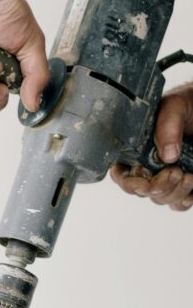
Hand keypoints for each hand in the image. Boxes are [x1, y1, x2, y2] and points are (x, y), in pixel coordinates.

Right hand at [110, 85, 192, 211]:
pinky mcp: (183, 185)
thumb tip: (167, 155)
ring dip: (175, 192)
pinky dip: (184, 200)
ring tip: (190, 175)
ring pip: (161, 199)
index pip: (121, 174)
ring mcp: (165, 176)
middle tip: (177, 172)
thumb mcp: (176, 105)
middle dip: (159, 187)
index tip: (145, 183)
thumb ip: (167, 125)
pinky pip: (177, 204)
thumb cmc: (188, 103)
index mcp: (137, 148)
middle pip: (142, 191)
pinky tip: (191, 189)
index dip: (129, 183)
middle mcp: (148, 165)